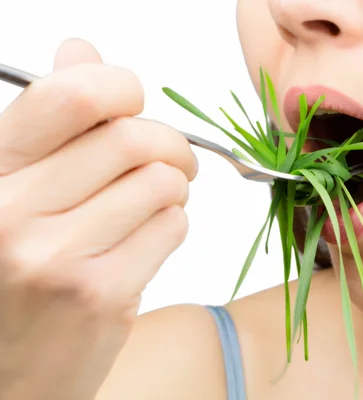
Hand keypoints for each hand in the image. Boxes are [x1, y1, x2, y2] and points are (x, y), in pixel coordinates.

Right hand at [0, 39, 197, 399]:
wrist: (11, 377)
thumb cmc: (15, 281)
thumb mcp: (15, 192)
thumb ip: (49, 123)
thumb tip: (80, 52)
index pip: (68, 96)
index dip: (118, 85)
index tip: (132, 100)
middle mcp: (14, 214)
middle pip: (134, 138)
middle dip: (170, 143)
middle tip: (171, 160)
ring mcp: (59, 258)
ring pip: (163, 182)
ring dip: (174, 187)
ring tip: (155, 204)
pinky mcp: (102, 295)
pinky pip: (174, 226)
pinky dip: (174, 224)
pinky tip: (148, 240)